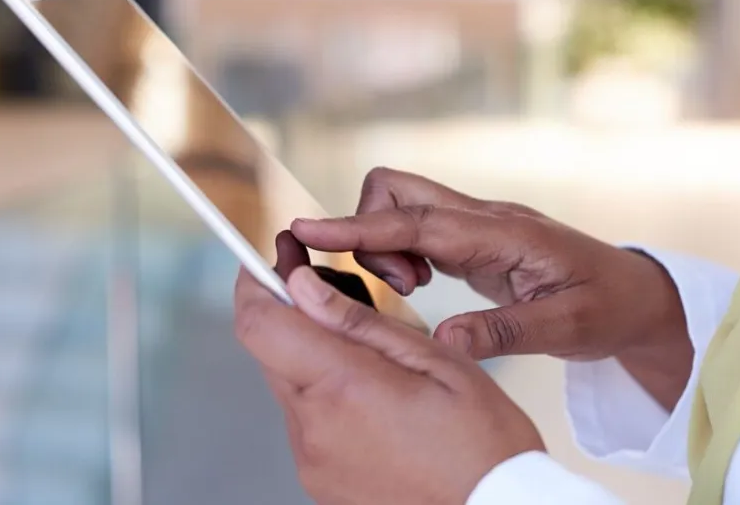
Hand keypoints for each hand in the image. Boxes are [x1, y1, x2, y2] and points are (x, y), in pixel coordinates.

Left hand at [236, 249, 543, 504]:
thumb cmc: (483, 442)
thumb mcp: (436, 360)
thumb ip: (360, 322)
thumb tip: (301, 286)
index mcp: (343, 387)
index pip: (259, 323)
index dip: (256, 281)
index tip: (275, 258)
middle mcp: (314, 428)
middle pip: (271, 351)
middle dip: (294, 315)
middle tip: (333, 293)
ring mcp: (312, 461)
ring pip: (289, 386)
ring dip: (314, 360)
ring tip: (372, 361)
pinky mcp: (319, 482)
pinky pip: (306, 423)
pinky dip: (327, 399)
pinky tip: (372, 400)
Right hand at [290, 168, 690, 408]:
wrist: (636, 295)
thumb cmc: (607, 306)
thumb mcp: (566, 328)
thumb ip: (504, 333)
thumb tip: (443, 341)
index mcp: (502, 234)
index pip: (415, 221)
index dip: (357, 226)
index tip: (305, 229)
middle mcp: (482, 219)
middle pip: (397, 191)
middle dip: (368, 229)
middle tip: (396, 285)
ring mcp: (476, 225)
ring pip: (401, 208)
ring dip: (384, 244)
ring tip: (409, 290)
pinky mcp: (471, 239)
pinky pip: (415, 229)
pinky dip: (398, 251)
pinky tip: (416, 285)